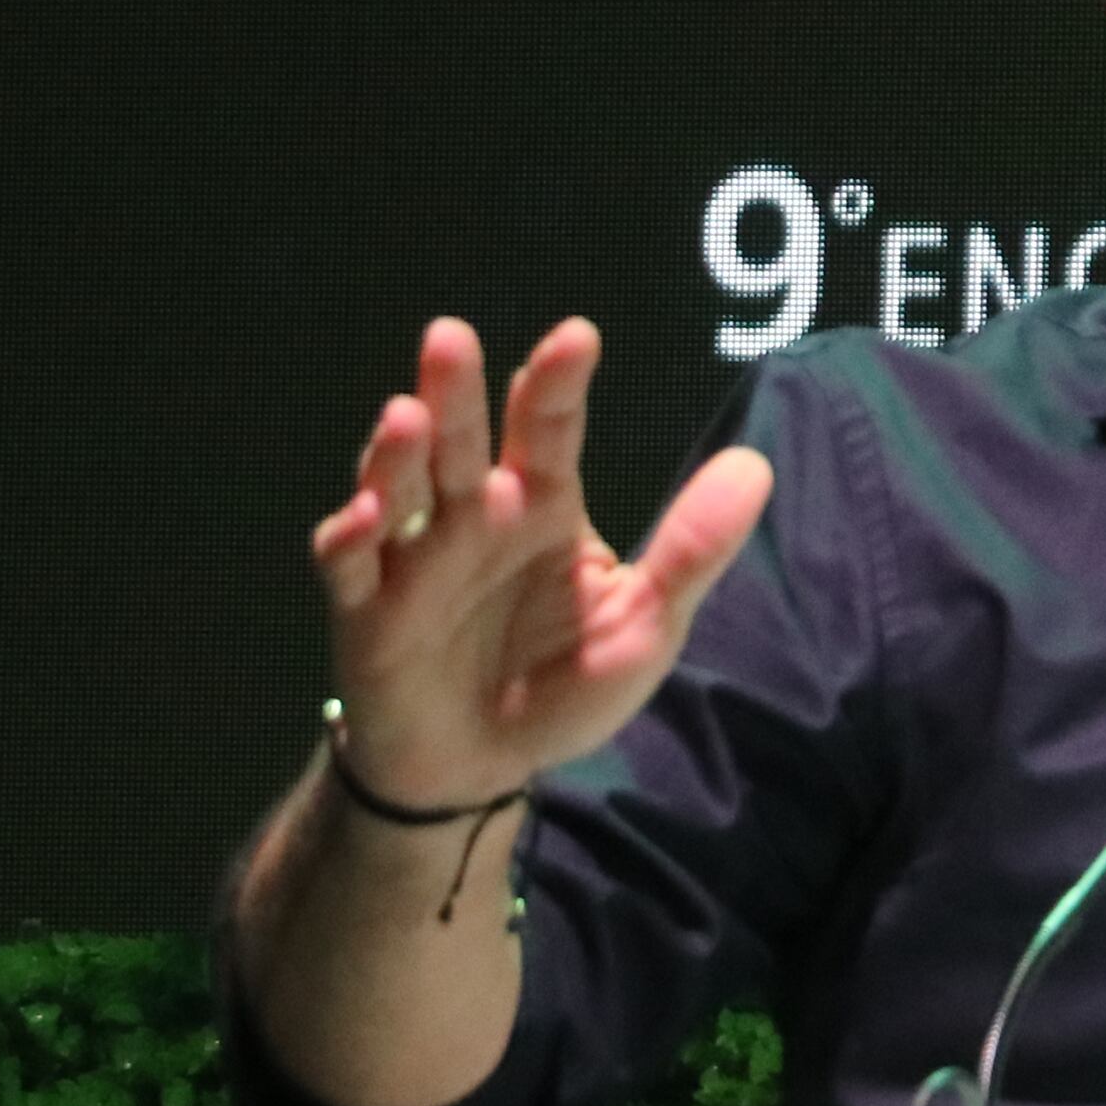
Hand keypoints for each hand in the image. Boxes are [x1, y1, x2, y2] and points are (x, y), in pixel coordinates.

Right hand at [306, 316, 770, 808]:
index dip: (558, 383)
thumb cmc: (563, 685)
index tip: (577, 338)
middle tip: (451, 337)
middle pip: (460, 440)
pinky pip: (349, 568)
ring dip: (397, 454)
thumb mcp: (643, 626)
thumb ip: (690, 550)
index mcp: (542, 504)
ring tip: (406, 416)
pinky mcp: (365, 612)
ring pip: (398, 488)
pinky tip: (365, 517)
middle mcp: (472, 515)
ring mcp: (412, 558)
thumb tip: (757, 465)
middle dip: (454, 390)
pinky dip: (349, 540)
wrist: (482, 768)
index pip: (549, 428)